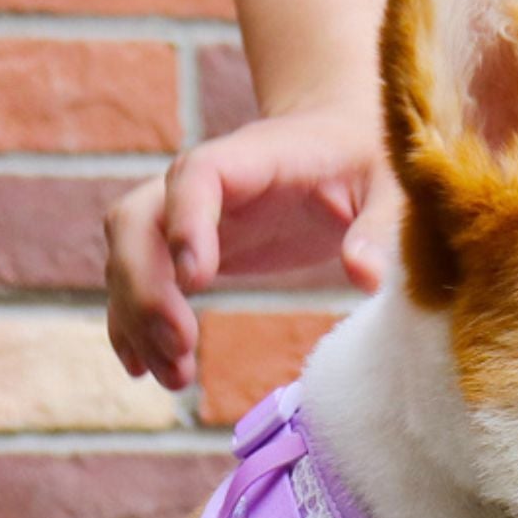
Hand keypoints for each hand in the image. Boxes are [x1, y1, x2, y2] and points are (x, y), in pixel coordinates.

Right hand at [104, 106, 397, 389]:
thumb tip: (367, 278)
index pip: (197, 176)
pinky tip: (139, 367)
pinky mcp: (183, 246)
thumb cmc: (364, 158)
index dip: (186, 224)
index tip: (195, 280)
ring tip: (174, 377)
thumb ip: (378, 227)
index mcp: (252, 156)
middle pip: (137, 222)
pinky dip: (131, 322)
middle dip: (145, 287)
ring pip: (128, 257)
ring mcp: (182, 214)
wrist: (336, 139)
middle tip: (180, 346)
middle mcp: (199, 182)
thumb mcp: (388, 185)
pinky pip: (138, 280)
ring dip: (137, 318)